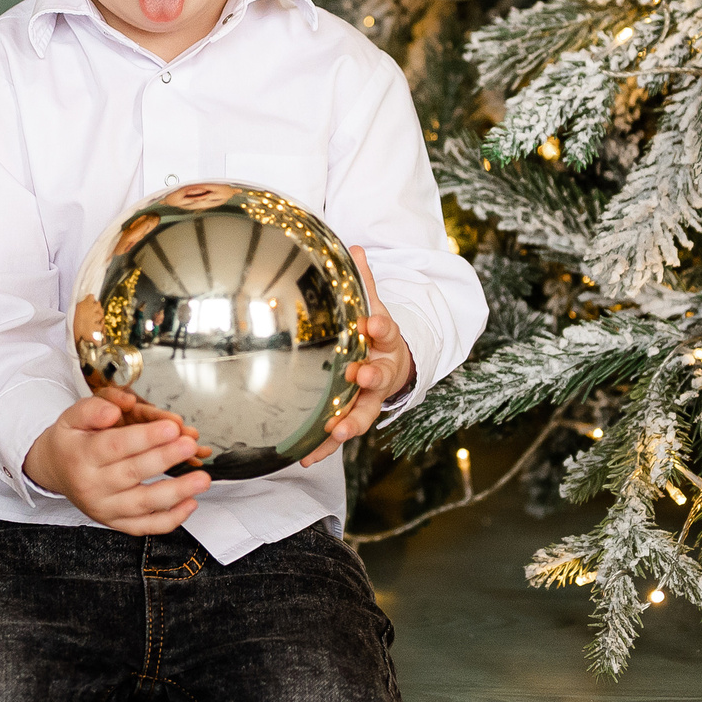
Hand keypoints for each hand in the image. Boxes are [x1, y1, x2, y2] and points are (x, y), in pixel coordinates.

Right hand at [22, 393, 210, 534]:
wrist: (54, 470)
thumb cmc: (71, 440)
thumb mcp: (71, 416)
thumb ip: (93, 408)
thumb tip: (115, 410)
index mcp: (81, 456)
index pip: (115, 446)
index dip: (145, 437)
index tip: (171, 427)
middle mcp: (91, 486)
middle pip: (132, 473)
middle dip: (165, 459)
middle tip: (189, 445)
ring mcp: (104, 508)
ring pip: (143, 504)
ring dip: (176, 492)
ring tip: (202, 479)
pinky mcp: (115, 523)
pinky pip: (145, 527)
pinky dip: (170, 520)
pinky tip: (191, 503)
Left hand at [300, 246, 412, 467]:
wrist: (396, 363)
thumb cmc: (375, 332)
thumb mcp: (373, 304)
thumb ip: (364, 281)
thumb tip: (354, 245)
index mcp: (385, 340)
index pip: (386, 330)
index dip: (380, 327)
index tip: (372, 324)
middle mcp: (382, 371)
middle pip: (379, 377)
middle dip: (371, 378)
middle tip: (360, 376)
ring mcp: (370, 398)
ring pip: (364, 412)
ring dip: (352, 421)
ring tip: (338, 430)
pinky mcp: (355, 416)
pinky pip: (340, 433)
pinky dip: (325, 446)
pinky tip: (305, 457)